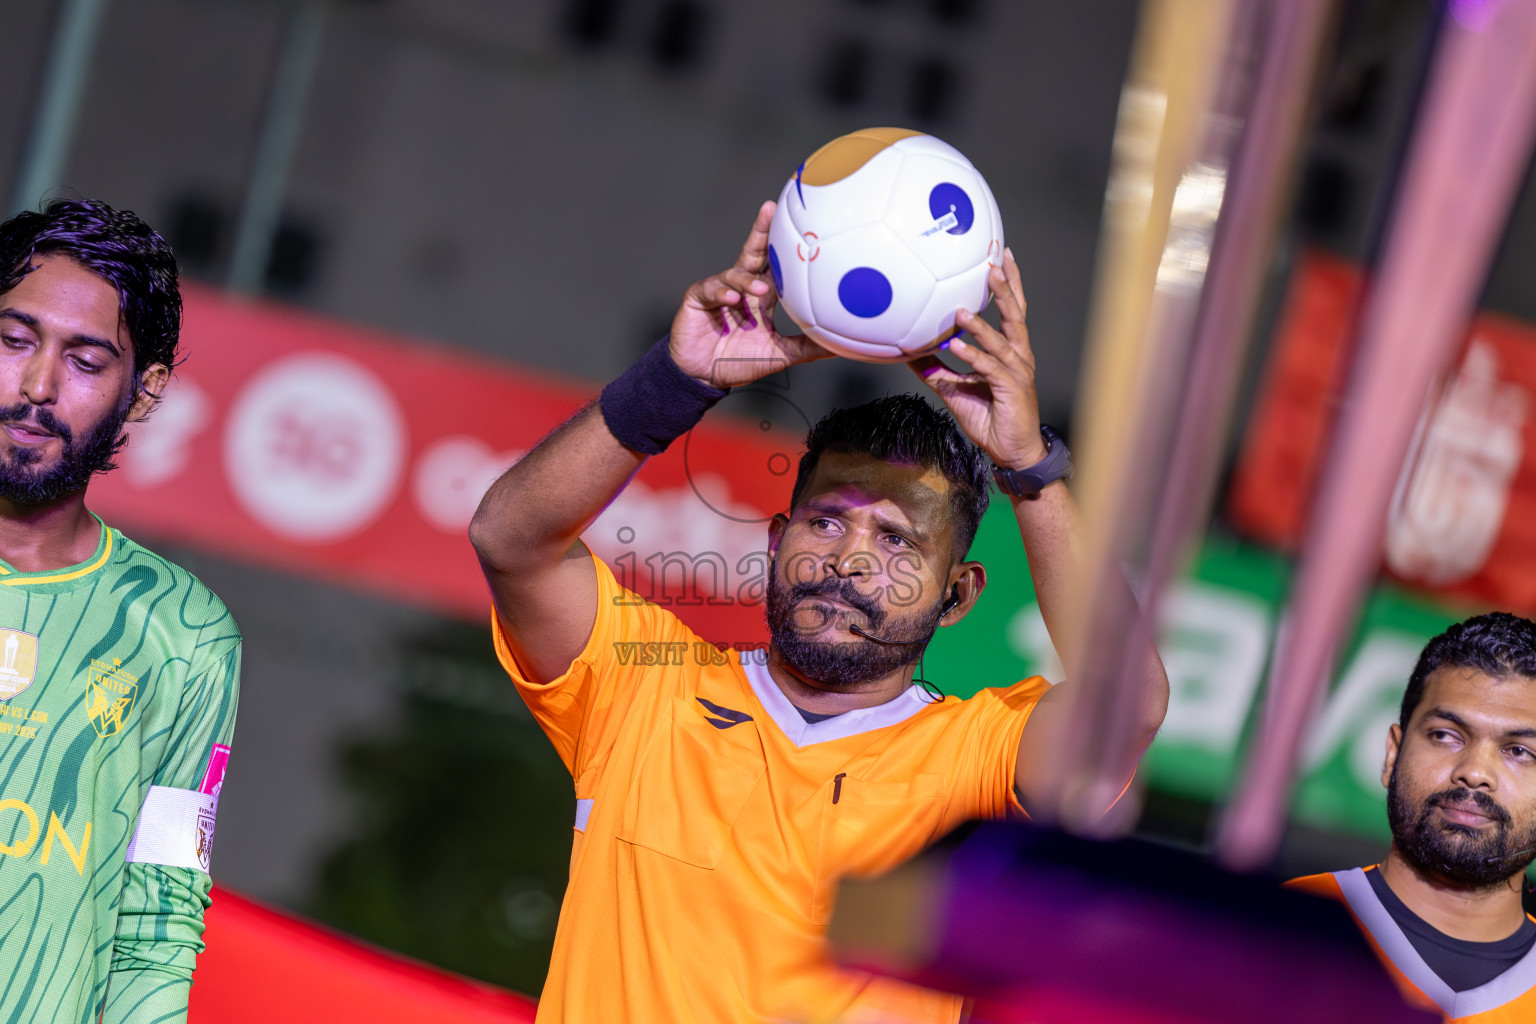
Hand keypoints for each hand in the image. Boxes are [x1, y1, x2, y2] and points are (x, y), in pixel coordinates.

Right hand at [669, 201, 830, 388]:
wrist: (704, 376)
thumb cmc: (739, 361)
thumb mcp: (780, 355)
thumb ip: (807, 347)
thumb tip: (839, 345)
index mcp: (763, 295)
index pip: (777, 265)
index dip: (786, 245)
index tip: (804, 227)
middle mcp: (742, 287)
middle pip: (754, 252)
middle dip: (762, 231)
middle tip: (771, 211)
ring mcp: (719, 289)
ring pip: (734, 273)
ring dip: (747, 280)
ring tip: (760, 289)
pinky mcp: (698, 297)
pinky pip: (711, 289)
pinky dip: (722, 293)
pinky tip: (732, 299)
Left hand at [909, 249, 1046, 468]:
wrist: (1011, 450)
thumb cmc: (990, 416)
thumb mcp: (956, 389)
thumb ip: (937, 369)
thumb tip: (911, 353)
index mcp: (1011, 350)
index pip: (1013, 310)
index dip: (1009, 284)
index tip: (1001, 258)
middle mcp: (1018, 356)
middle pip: (1015, 315)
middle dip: (1005, 289)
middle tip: (993, 264)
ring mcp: (1017, 371)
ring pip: (1000, 340)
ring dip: (979, 324)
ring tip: (959, 310)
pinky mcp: (1011, 389)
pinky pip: (990, 368)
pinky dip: (973, 356)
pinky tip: (956, 346)